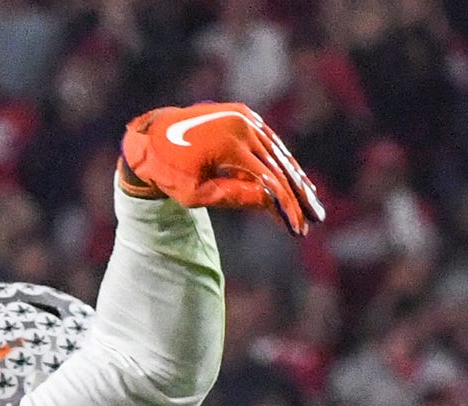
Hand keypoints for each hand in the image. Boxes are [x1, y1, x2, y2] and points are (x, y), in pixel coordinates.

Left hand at [121, 104, 322, 234]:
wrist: (151, 137)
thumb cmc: (168, 172)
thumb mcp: (195, 193)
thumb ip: (232, 196)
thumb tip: (270, 202)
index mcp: (230, 145)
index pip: (268, 179)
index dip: (286, 205)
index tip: (297, 228)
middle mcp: (243, 126)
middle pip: (280, 165)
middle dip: (299, 195)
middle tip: (316, 218)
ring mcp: (245, 118)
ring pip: (278, 153)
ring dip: (296, 178)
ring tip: (311, 203)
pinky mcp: (244, 116)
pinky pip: (269, 142)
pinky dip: (282, 161)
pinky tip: (296, 179)